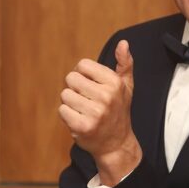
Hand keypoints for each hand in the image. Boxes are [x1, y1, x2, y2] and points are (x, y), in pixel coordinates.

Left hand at [59, 40, 141, 185]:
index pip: (82, 65)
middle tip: (86, 100)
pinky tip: (79, 120)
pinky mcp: (82, 126)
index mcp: (115, 83)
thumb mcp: (126, 87)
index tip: (91, 86)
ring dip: (70, 102)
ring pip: (65, 94)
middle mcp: (106, 96)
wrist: (116, 144)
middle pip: (71, 78)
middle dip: (75, 88)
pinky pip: (62, 109)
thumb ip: (125, 64)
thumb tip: (123, 43)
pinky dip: (67, 115)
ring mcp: (94, 112)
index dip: (83, 74)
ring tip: (83, 110)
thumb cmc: (119, 111)